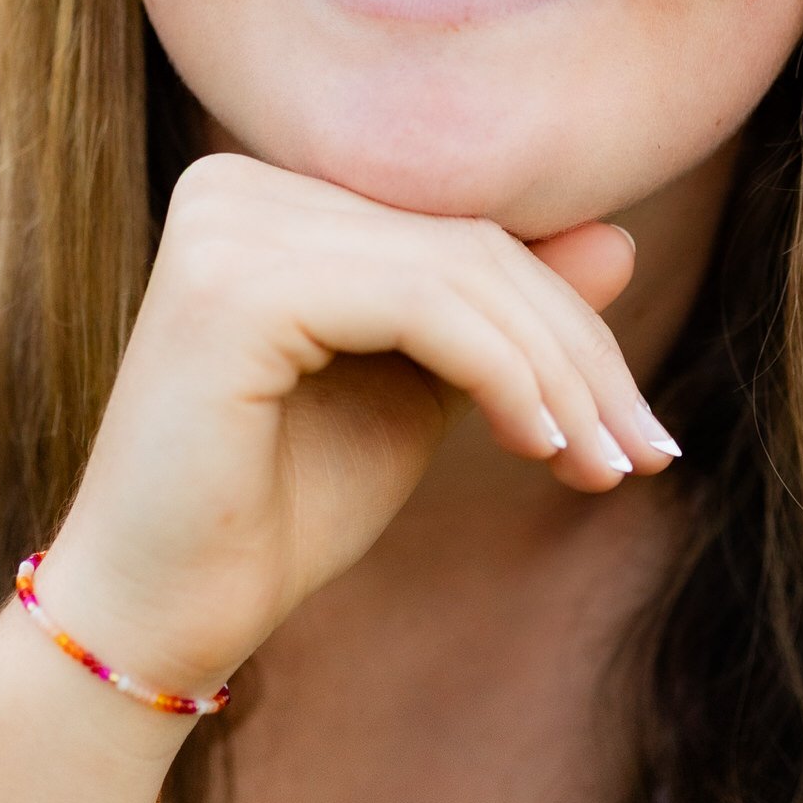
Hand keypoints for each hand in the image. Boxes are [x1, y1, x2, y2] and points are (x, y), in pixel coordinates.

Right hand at [35, 155, 672, 700]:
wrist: (156, 618)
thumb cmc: (275, 510)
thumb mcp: (414, 397)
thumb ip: (497, 318)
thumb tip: (619, 239)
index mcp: (265, 194)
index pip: (458, 231)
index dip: (566, 322)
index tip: (637, 426)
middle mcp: (236, 184)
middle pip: (469, 246)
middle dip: (579, 355)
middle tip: (647, 453)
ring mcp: (228, 225)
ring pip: (460, 273)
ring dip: (561, 378)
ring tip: (612, 468)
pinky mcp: (233, 284)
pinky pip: (422, 305)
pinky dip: (506, 377)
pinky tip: (543, 449)